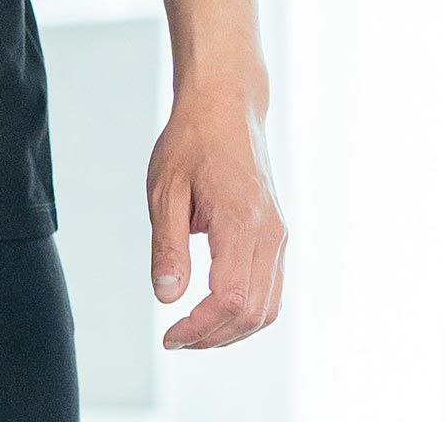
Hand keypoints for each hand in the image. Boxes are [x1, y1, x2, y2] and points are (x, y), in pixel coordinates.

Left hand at [146, 80, 287, 348]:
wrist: (226, 105)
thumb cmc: (192, 140)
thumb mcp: (165, 188)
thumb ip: (167, 245)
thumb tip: (166, 298)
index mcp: (242, 220)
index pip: (230, 298)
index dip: (200, 327)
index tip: (170, 336)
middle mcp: (270, 233)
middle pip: (253, 312)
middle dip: (214, 337)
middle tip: (175, 339)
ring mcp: (278, 236)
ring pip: (268, 307)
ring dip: (232, 330)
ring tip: (192, 331)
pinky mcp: (277, 235)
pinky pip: (270, 289)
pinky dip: (246, 311)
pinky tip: (214, 309)